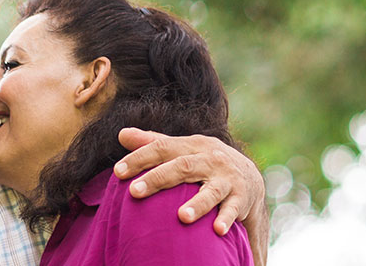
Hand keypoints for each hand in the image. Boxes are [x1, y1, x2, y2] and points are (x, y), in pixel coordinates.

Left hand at [112, 127, 263, 235]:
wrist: (248, 176)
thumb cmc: (203, 162)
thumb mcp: (182, 150)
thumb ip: (153, 142)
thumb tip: (122, 134)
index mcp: (192, 145)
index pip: (162, 148)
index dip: (139, 158)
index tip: (118, 172)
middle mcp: (210, 159)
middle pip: (182, 167)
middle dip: (158, 178)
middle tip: (134, 192)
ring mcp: (227, 178)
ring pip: (211, 190)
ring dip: (197, 204)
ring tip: (181, 217)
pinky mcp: (240, 198)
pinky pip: (233, 209)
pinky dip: (226, 219)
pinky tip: (217, 230)